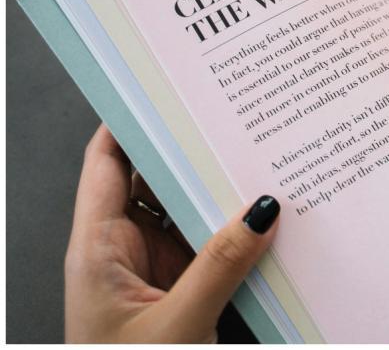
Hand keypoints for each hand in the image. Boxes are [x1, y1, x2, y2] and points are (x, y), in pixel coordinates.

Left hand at [65, 124, 280, 342]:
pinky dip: (231, 232)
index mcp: (97, 250)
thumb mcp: (177, 325)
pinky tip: (261, 221)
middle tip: (230, 122)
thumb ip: (220, 268)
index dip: (131, 122)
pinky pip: (206, 246)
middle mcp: (121, 251)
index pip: (107, 164)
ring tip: (255, 168)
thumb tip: (262, 213)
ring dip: (216, 196)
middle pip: (152, 181)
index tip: (167, 92)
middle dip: (190, 153)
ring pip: (183, 213)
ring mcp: (152, 270)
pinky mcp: (179, 290)